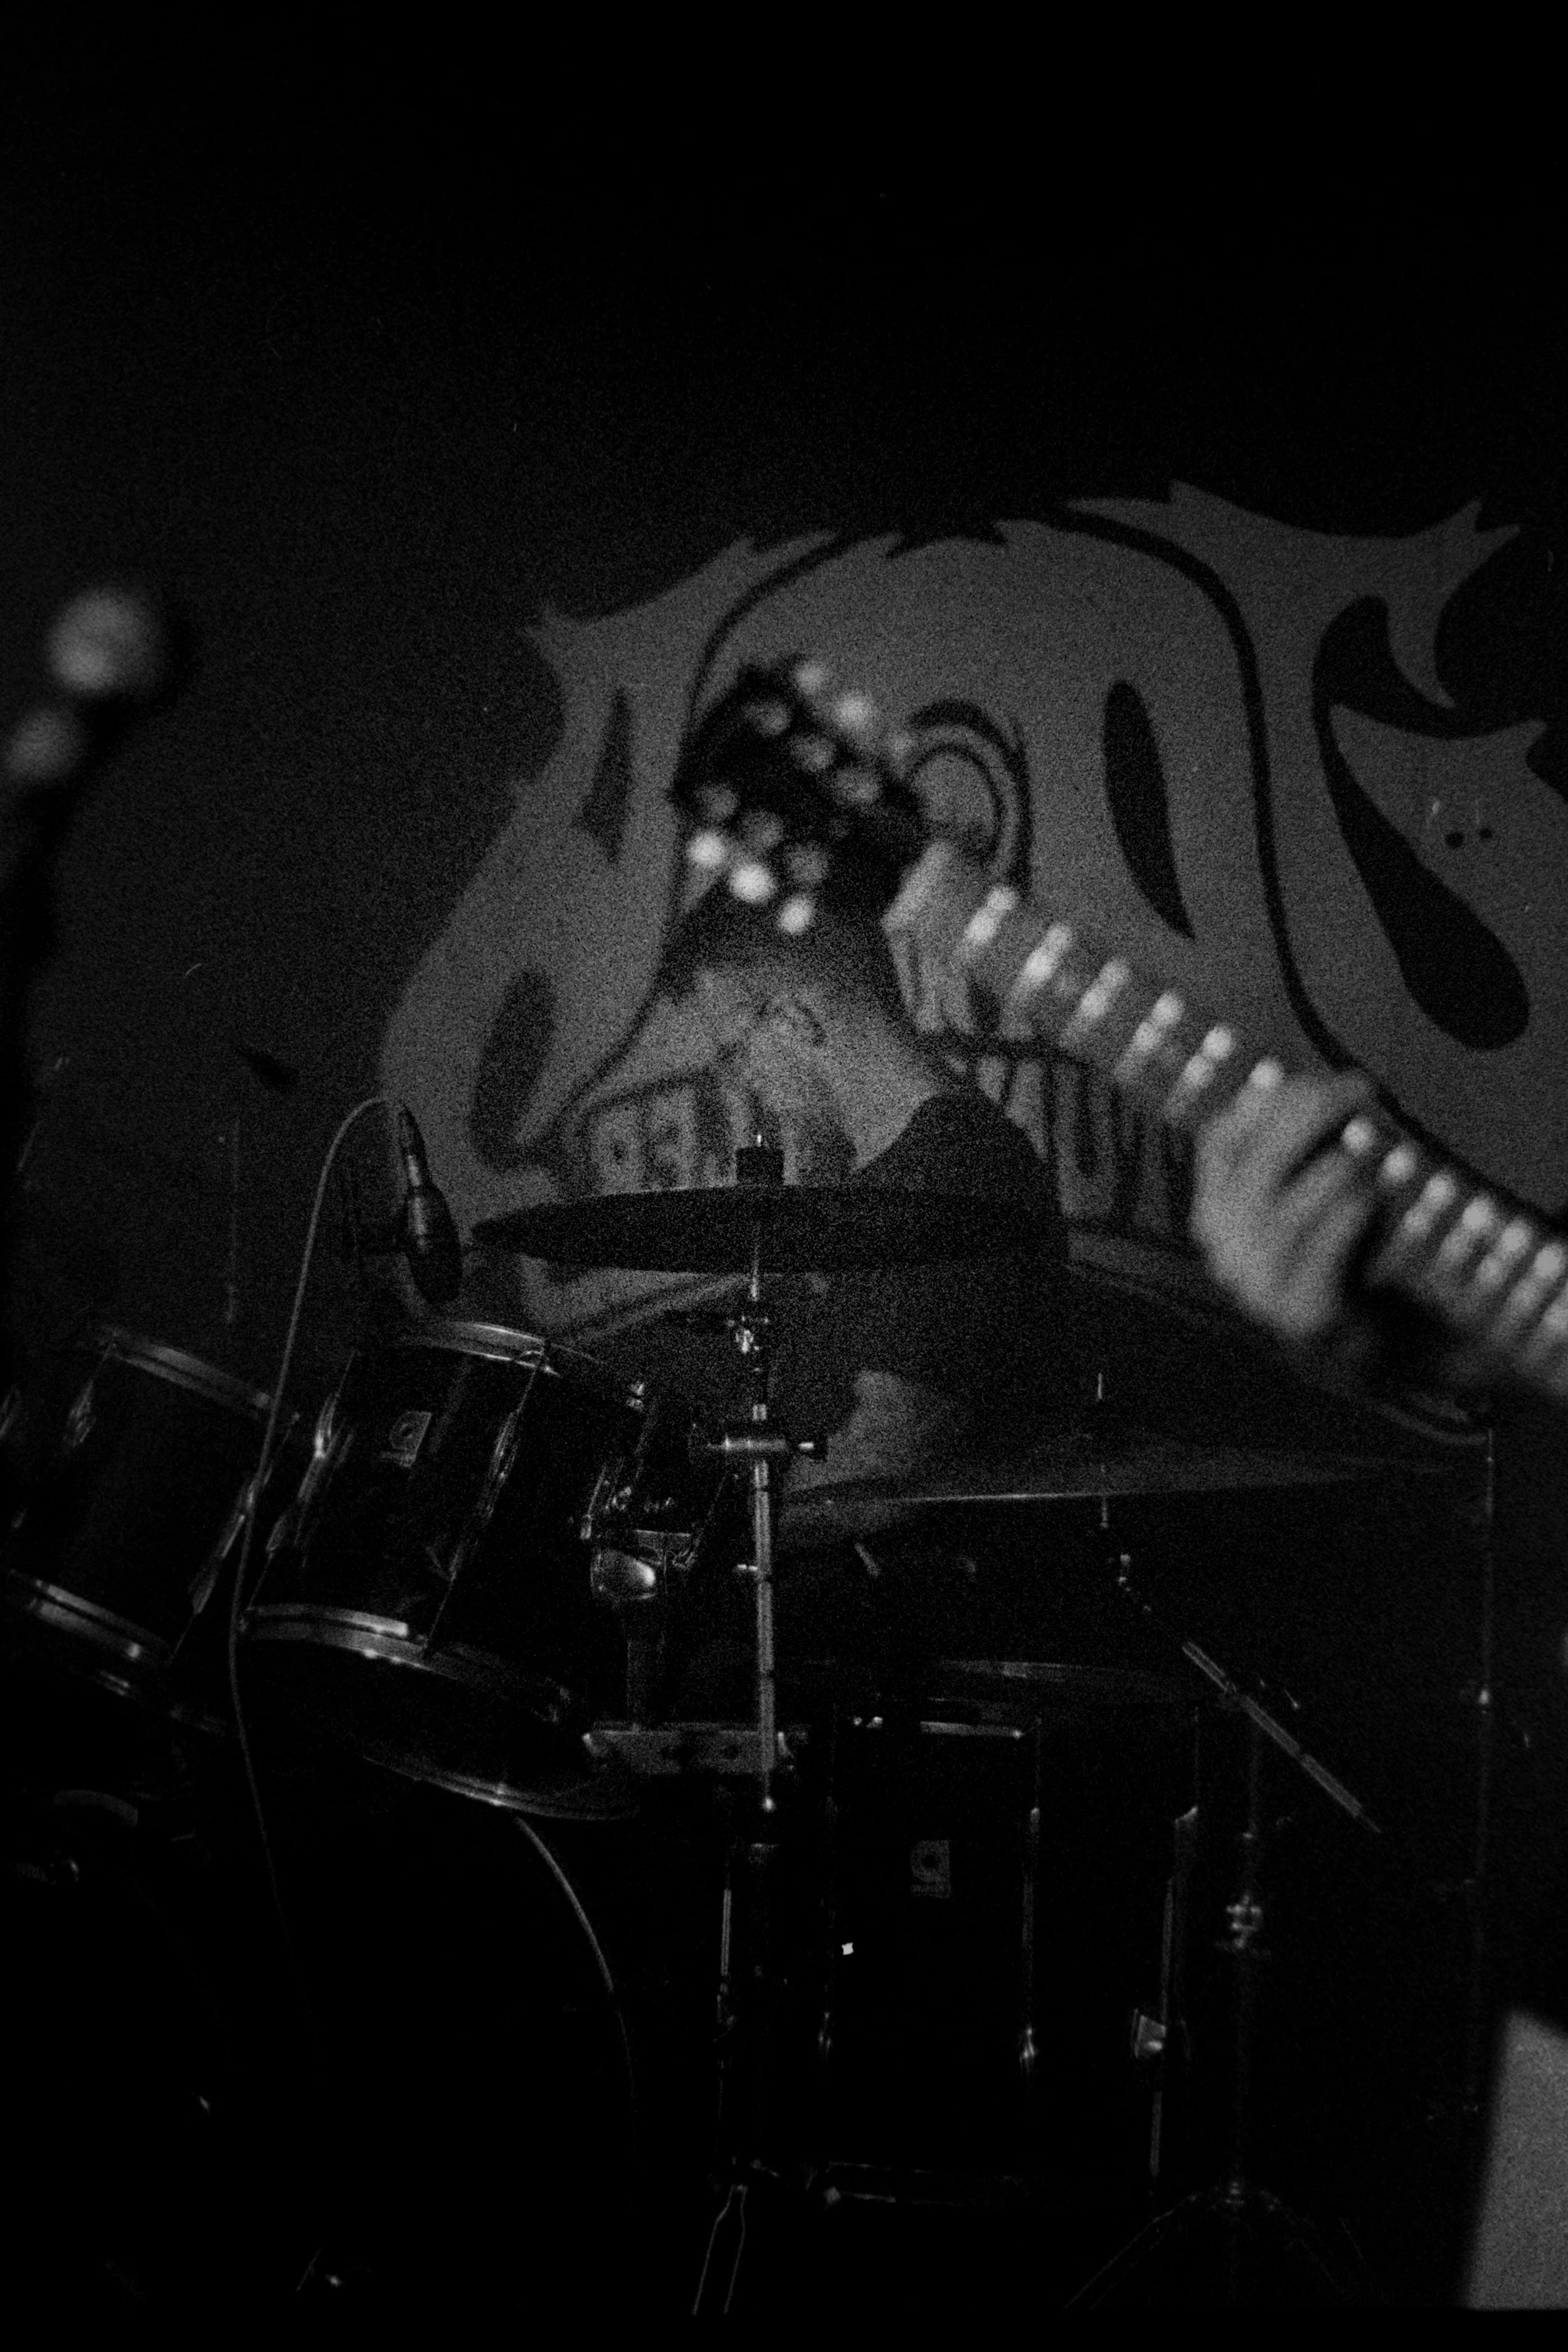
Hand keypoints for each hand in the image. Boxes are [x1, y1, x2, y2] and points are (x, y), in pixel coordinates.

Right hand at [1191, 1071, 1378, 1346]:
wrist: (1378, 1343)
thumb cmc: (1349, 1251)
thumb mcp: (1318, 1190)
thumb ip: (1310, 1148)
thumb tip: (1332, 1083)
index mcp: (1218, 1210)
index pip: (1219, 1140)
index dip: (1266, 1100)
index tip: (1318, 1075)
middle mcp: (1226, 1249)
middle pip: (1254, 1168)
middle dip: (1306, 1118)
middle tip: (1359, 1088)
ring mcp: (1259, 1288)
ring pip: (1280, 1215)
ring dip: (1329, 1173)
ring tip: (1365, 1154)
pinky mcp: (1302, 1319)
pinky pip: (1314, 1259)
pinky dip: (1339, 1221)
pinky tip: (1366, 1197)